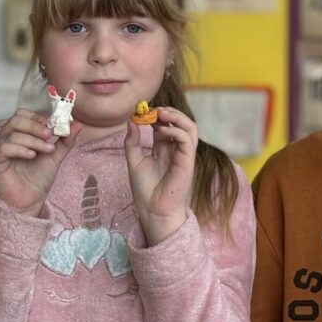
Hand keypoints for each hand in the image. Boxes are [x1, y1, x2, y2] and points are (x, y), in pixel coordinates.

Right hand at [0, 108, 80, 215]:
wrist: (28, 202)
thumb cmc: (37, 179)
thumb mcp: (55, 156)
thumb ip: (65, 141)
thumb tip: (78, 124)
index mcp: (19, 133)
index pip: (23, 114)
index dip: (39, 118)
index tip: (54, 126)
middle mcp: (6, 138)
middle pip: (16, 119)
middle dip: (36, 126)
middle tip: (50, 135)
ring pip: (12, 133)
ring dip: (33, 140)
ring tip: (47, 150)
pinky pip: (4, 148)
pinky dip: (20, 149)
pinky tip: (32, 156)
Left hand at [124, 106, 195, 245]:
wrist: (153, 211)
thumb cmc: (145, 190)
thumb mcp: (134, 161)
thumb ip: (132, 142)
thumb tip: (131, 121)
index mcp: (164, 148)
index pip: (165, 124)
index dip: (155, 115)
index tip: (141, 111)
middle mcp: (175, 149)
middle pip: (181, 122)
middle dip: (168, 112)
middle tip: (153, 110)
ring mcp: (183, 155)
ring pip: (190, 128)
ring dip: (177, 117)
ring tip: (161, 115)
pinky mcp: (187, 162)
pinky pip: (188, 141)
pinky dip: (177, 131)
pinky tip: (163, 131)